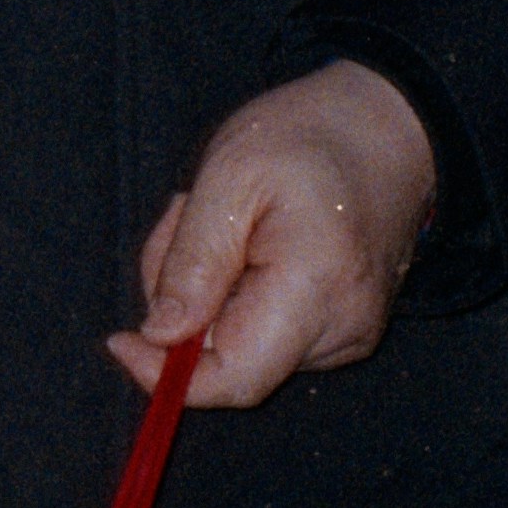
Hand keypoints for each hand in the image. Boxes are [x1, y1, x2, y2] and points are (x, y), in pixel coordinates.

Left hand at [115, 56, 439, 407]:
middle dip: (183, 304)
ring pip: (240, 344)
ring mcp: (350, 333)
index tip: (121, 339)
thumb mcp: (229, 176)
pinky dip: (236, 292)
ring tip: (225, 220)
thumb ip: (192, 261)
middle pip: (228, 359)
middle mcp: (343, 329)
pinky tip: (248, 240)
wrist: (386, 128)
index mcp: (316, 289)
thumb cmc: (308, 137)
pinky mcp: (345, 329)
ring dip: (207, 293)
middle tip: (186, 223)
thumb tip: (160, 335)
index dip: (168, 376)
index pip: (235, 379)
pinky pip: (265, 331)